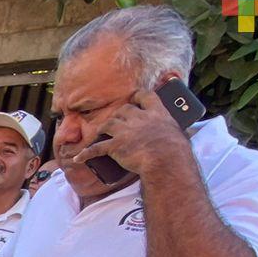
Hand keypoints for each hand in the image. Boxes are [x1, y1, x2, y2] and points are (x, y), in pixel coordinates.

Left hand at [73, 88, 193, 181]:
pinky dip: (86, 153)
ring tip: (100, 135)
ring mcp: (125, 131)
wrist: (164, 161)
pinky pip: (96, 148)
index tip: (134, 98)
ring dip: (103, 129)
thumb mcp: (178, 135)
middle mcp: (139, 118)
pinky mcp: (115, 145)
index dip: (137, 96)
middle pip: (123, 110)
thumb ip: (172, 132)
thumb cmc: (175, 152)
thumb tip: (177, 139)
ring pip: (108, 124)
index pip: (145, 96)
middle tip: (116, 124)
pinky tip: (79, 158)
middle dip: (118, 116)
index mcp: (157, 113)